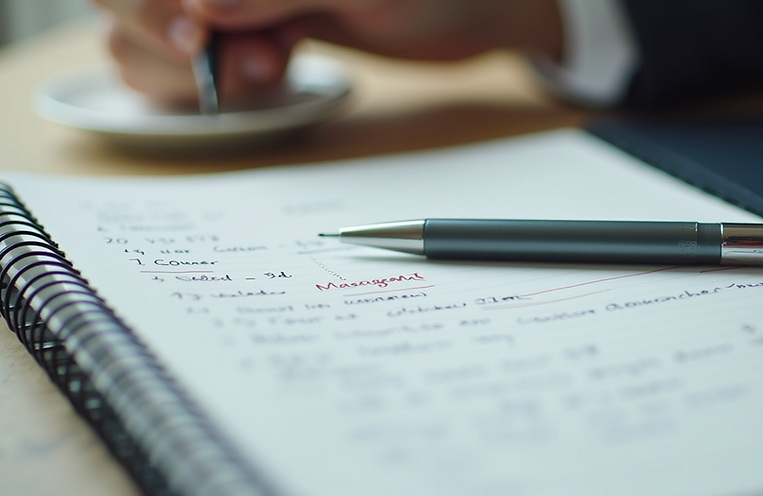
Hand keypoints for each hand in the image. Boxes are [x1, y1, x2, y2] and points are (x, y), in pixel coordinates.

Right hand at [90, 0, 562, 105]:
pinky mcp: (243, 24)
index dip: (152, 6)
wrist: (473, 11)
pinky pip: (183, 57)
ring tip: (278, 64)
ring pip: (144, 32)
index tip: (203, 38)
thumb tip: (203, 8)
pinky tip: (273, 66)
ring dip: (193, 66)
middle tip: (263, 60)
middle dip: (172, 38)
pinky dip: (211, 77)